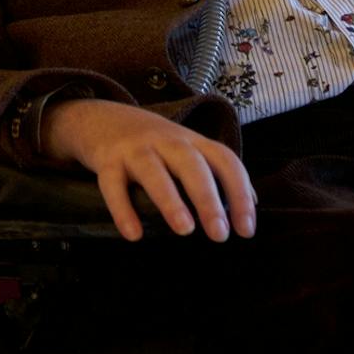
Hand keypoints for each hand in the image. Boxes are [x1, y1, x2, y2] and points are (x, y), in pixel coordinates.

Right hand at [42, 98, 255, 242]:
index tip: (246, 230)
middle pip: (191, 165)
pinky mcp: (107, 159)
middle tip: (220, 234)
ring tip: (184, 229)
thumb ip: (216, 172)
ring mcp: (136, 149)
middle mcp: (167, 141)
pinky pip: (113, 184)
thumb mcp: (187, 149)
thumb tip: (252, 203)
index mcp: (192, 141)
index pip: (225, 161)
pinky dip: (122, 209)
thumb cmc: (153, 143)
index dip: (239, 193)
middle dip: (208, 198)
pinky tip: (133, 234)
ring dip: (170, 199)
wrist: (101, 119)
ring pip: (154, 171)